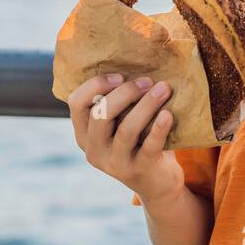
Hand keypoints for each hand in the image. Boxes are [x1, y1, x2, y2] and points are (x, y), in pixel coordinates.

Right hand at [67, 74, 183, 205]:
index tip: (120, 76)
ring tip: (164, 89)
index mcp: (84, 133)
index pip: (76, 103)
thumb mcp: (121, 123)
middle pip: (101, 114)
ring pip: (126, 129)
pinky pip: (149, 146)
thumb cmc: (140, 141)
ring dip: (147, 105)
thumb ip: (118, 103)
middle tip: (149, 81)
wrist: (157, 183)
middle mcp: (93, 150)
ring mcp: (115, 163)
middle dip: (126, 93)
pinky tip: (168, 113)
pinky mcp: (138, 171)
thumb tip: (136, 60)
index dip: (96, 85)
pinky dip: (159, 127)